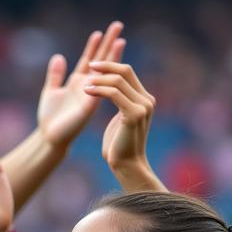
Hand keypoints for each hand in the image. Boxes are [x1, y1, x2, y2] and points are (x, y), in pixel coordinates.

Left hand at [37, 22, 125, 148]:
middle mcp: (88, 87)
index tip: (100, 31)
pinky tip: (105, 64)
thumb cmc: (50, 118)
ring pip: (106, 73)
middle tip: (118, 25)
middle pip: (102, 61)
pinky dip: (102, 78)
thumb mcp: (50, 92)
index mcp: (79, 82)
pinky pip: (99, 90)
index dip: (94, 46)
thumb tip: (58, 56)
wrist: (49, 138)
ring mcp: (91, 96)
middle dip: (109, 43)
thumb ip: (55, 75)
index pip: (90, 60)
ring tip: (120, 41)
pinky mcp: (89, 107)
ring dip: (112, 58)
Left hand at [87, 60, 162, 189]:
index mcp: (144, 99)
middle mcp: (147, 100)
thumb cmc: (119, 146)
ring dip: (99, 80)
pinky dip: (99, 90)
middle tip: (89, 66)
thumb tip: (116, 94)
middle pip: (126, 71)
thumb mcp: (121, 119)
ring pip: (118, 81)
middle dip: (106, 66)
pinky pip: (114, 94)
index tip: (94, 66)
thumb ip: (122, 104)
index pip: (128, 73)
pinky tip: (87, 91)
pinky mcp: (134, 114)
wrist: (126, 165)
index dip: (111, 66)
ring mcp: (142, 106)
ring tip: (84, 83)